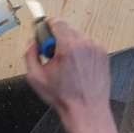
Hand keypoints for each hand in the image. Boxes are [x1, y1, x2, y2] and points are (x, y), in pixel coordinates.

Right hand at [24, 18, 124, 132]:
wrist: (87, 110)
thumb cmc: (64, 97)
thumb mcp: (36, 78)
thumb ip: (30, 54)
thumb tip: (32, 42)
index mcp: (68, 46)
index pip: (57, 22)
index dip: (48, 23)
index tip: (45, 27)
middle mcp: (85, 44)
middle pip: (68, 29)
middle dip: (59, 37)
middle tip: (54, 54)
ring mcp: (96, 49)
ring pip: (80, 37)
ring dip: (71, 44)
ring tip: (67, 63)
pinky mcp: (104, 55)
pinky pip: (90, 45)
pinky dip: (82, 51)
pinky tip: (78, 66)